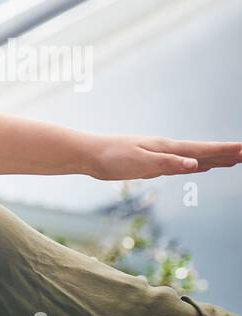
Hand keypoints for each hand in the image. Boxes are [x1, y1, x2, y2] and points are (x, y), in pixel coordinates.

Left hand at [89, 136, 241, 180]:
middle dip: (227, 154)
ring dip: (216, 160)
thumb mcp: (139, 163)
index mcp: (168, 149)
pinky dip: (196, 165)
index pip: (203, 150)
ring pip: (195, 159)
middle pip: (204, 153)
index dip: (226, 151)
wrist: (88, 154)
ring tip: (235, 160)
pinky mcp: (152, 163)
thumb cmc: (111, 158)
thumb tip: (195, 164)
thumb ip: (168, 163)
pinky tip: (201, 167)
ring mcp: (161, 156)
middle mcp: (168, 150)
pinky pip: (182, 165)